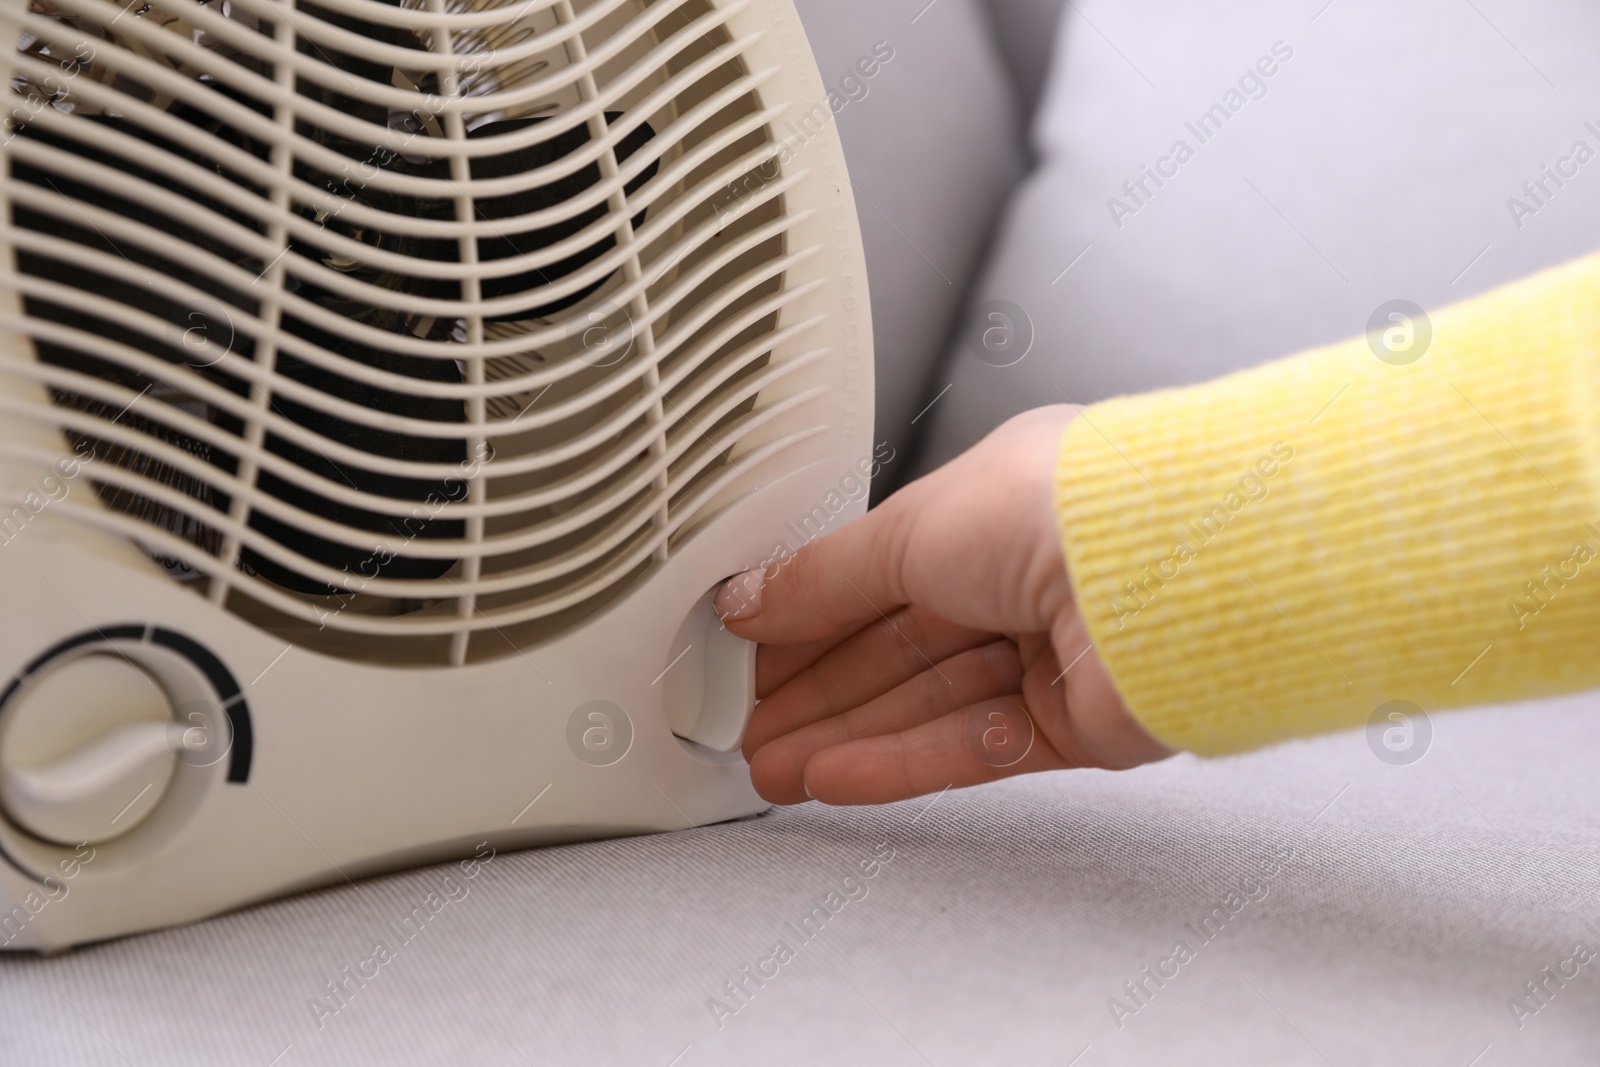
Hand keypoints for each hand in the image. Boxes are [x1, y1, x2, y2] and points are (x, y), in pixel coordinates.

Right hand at [716, 405, 1172, 805]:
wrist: (1175, 573)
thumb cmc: (1065, 508)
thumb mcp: (909, 527)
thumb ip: (823, 576)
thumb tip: (751, 598)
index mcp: (992, 509)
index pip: (879, 575)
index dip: (809, 616)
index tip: (748, 650)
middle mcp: (1027, 577)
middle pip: (897, 649)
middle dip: (817, 691)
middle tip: (747, 727)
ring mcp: (1055, 654)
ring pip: (928, 707)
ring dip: (845, 738)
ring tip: (774, 768)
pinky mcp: (1078, 725)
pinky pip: (972, 750)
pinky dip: (900, 764)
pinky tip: (836, 778)